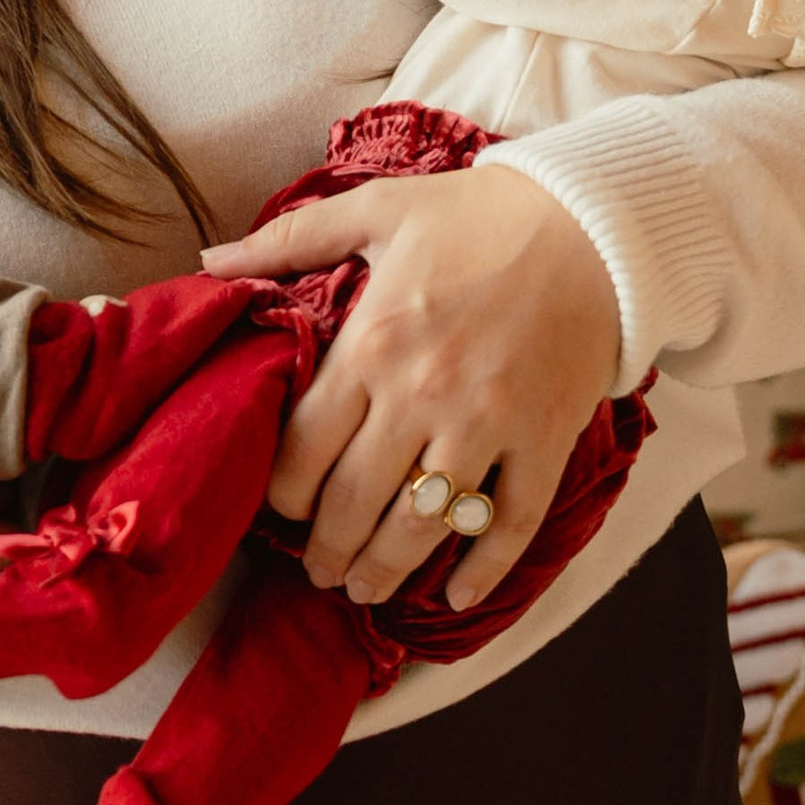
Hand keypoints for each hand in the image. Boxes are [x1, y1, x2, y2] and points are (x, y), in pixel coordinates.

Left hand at [201, 168, 619, 612]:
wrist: (594, 223)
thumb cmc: (479, 215)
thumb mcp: (376, 208)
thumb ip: (289, 239)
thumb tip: (210, 259)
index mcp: (373, 343)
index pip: (303, 450)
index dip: (282, 496)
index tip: (280, 511)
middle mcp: (422, 395)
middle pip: (354, 502)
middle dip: (327, 550)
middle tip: (319, 570)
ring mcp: (487, 425)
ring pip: (422, 526)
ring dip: (387, 571)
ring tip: (365, 589)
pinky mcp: (544, 442)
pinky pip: (510, 524)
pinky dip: (483, 570)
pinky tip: (456, 596)